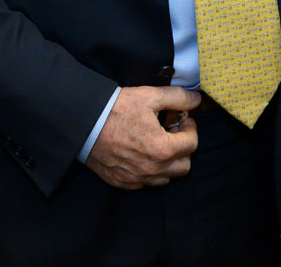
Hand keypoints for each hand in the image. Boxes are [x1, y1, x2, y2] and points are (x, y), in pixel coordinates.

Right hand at [84, 85, 199, 188]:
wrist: (84, 123)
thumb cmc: (117, 109)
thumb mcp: (150, 96)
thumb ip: (178, 98)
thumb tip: (196, 100)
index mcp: (162, 149)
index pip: (192, 144)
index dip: (190, 128)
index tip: (182, 119)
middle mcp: (151, 169)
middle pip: (184, 166)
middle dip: (183, 148)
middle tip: (172, 132)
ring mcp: (136, 178)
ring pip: (166, 178)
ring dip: (168, 162)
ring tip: (158, 143)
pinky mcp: (121, 182)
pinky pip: (145, 183)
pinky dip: (149, 171)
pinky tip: (142, 153)